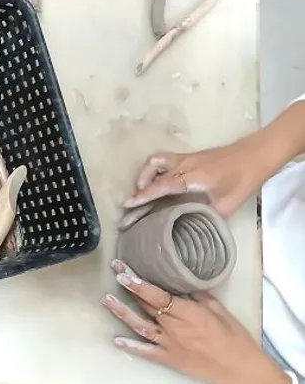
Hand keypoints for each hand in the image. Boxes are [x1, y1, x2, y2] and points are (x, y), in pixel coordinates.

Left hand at [102, 259, 289, 383]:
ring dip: (122, 312)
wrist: (242, 372)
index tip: (124, 271)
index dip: (139, 283)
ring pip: (140, 326)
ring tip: (106, 299)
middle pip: (147, 306)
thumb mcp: (221, 312)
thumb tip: (183, 283)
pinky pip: (146, 352)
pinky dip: (131, 346)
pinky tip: (116, 340)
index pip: (158, 295)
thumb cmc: (237, 340)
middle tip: (115, 272)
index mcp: (189, 314)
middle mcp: (175, 328)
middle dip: (129, 288)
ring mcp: (169, 345)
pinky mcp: (170, 359)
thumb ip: (200, 297)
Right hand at [119, 143, 264, 228]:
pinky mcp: (186, 157)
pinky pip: (162, 161)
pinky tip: (155, 182)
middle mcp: (184, 165)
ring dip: (143, 176)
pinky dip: (152, 170)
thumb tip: (191, 228)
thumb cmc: (243, 180)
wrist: (255, 155)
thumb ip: (206, 215)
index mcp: (193, 177)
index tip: (128, 205)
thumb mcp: (227, 205)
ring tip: (141, 192)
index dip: (144, 196)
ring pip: (154, 163)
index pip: (162, 186)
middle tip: (130, 208)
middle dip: (138, 191)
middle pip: (153, 176)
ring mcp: (184, 158)